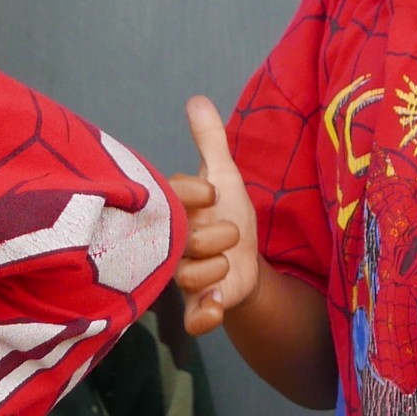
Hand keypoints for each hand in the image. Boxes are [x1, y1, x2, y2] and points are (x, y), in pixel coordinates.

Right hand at [172, 96, 260, 335]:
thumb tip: (196, 99)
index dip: (194, 194)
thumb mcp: (223, 176)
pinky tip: (218, 305)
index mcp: (172, 213)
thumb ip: (209, 142)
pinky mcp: (197, 306)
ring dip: (215, 269)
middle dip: (211, 238)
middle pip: (181, 240)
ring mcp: (180, 277)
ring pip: (187, 275)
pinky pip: (193, 316)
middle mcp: (168, 246)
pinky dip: (204, 315)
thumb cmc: (227, 216)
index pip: (170, 198)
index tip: (210, 195)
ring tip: (227, 264)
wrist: (248, 263)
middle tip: (228, 234)